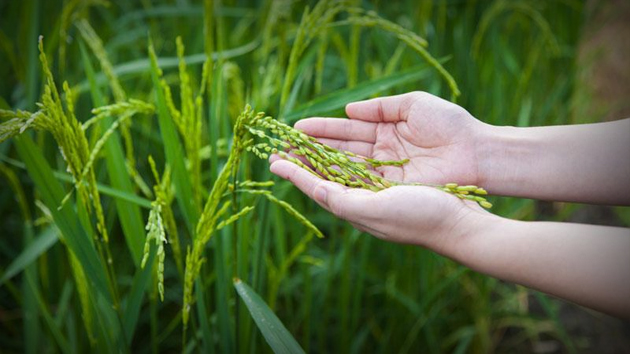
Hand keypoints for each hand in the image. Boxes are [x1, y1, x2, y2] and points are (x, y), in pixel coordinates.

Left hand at [269, 156, 489, 250]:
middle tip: (283, 144)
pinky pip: (364, 163)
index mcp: (354, 207)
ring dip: (323, 152)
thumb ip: (342, 200)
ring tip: (306, 139)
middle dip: (304, 159)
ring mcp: (379, 191)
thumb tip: (315, 189)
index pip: (316, 187)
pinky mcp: (395, 182)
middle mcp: (362, 200)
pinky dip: (349, 152)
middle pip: (326, 174)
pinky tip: (345, 146)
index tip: (273, 160)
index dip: (294, 173)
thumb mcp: (376, 210)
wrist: (460, 223)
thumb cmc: (419, 218)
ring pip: (343, 166)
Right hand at [294, 91, 489, 185]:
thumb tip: (348, 109)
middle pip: (339, 150)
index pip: (347, 129)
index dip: (322, 129)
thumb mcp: (413, 105)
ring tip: (285, 160)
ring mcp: (383, 175)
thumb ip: (380, 107)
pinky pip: (354, 186)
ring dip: (313, 165)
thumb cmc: (450, 126)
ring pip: (341, 168)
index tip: (296, 127)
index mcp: (387, 131)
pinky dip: (331, 181)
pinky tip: (309, 176)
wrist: (476, 155)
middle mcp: (381, 154)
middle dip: (310, 148)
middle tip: (281, 146)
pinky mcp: (388, 192)